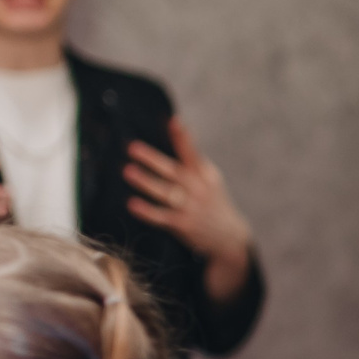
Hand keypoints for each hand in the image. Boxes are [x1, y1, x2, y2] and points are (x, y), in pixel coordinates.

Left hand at [126, 118, 253, 297]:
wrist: (229, 237)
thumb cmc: (213, 202)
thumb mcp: (210, 179)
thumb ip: (193, 161)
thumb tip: (173, 133)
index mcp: (204, 174)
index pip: (192, 153)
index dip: (183, 137)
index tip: (174, 122)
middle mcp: (198, 189)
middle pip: (172, 171)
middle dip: (152, 159)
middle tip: (133, 148)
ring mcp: (190, 207)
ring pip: (165, 192)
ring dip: (146, 182)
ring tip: (128, 171)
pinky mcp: (183, 225)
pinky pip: (161, 217)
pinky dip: (147, 211)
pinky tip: (132, 204)